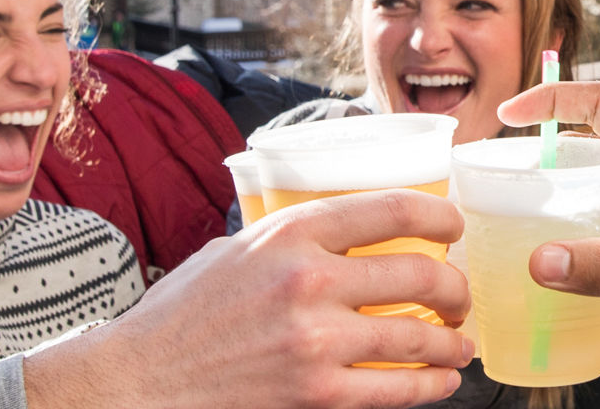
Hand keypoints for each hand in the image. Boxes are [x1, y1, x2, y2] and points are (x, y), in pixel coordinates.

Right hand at [23, 189, 474, 407]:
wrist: (140, 380)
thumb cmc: (182, 316)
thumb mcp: (233, 251)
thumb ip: (290, 240)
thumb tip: (345, 233)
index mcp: (288, 234)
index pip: (390, 210)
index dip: (439, 217)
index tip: (452, 228)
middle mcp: (308, 281)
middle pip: (419, 273)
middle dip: (454, 287)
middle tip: (458, 296)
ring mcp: (315, 341)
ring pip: (418, 335)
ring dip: (452, 340)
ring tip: (459, 342)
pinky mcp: (317, 394)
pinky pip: (398, 389)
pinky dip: (431, 385)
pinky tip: (441, 380)